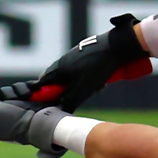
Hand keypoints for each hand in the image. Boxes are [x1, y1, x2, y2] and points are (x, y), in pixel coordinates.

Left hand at [0, 92, 69, 157]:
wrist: (41, 122)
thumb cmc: (14, 120)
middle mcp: (2, 116)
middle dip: (4, 92)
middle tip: (8, 97)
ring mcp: (15, 109)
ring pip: (9, 90)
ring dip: (16, 90)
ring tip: (24, 96)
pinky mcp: (27, 103)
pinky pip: (22, 89)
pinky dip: (26, 89)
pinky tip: (30, 93)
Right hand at [32, 14, 147, 111]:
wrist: (115, 46)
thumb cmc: (96, 68)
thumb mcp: (83, 90)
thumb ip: (70, 101)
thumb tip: (61, 110)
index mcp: (58, 69)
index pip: (42, 83)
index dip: (43, 94)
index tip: (48, 102)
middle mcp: (63, 61)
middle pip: (59, 81)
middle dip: (68, 93)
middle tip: (78, 98)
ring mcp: (75, 56)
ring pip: (73, 77)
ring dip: (81, 87)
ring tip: (95, 89)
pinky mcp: (86, 54)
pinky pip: (83, 71)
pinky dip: (89, 79)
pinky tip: (101, 82)